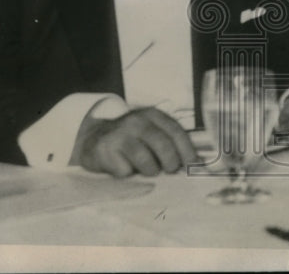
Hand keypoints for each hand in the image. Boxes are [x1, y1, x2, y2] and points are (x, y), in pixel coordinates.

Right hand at [73, 107, 197, 177]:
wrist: (93, 139)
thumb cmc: (130, 140)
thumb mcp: (150, 132)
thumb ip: (169, 142)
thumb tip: (195, 163)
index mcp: (152, 115)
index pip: (175, 131)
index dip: (187, 149)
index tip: (193, 164)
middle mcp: (136, 121)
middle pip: (162, 143)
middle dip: (171, 161)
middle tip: (171, 170)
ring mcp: (119, 134)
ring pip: (144, 159)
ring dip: (150, 170)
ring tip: (148, 170)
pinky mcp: (104, 150)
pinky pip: (124, 170)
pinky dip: (129, 174)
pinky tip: (125, 168)